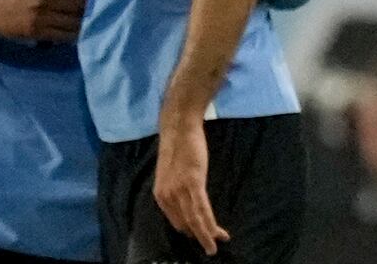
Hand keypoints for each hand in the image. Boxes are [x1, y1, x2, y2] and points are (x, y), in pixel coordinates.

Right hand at [0, 0, 85, 43]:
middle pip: (77, 1)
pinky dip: (74, 34)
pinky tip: (79, 33)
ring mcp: (41, 16)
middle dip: (88, 5)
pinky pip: (63, 34)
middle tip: (94, 7)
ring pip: (73, 19)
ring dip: (83, 20)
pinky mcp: (38, 31)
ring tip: (89, 20)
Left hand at [155, 119, 228, 256]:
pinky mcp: (193, 183)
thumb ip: (177, 189)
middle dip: (199, 237)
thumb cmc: (179, 147)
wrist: (180, 128)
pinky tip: (216, 232)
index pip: (176, 221)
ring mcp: (179, 191)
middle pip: (185, 224)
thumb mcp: (172, 173)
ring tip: (215, 247)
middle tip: (211, 248)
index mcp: (161, 195)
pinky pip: (202, 209)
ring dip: (206, 236)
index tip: (201, 236)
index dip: (190, 231)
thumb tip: (188, 202)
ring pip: (194, 220)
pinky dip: (209, 223)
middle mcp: (167, 197)